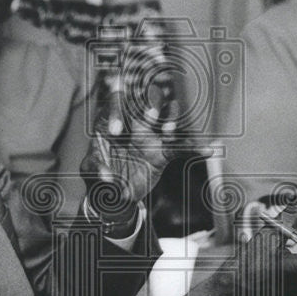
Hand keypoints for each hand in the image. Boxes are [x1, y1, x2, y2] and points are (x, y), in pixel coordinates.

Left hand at [79, 83, 192, 236]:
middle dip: (150, 103)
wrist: (115, 194)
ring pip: (166, 117)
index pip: (115, 104)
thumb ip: (96, 170)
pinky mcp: (163, 151)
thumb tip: (107, 177)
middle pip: (145, 101)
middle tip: (150, 118)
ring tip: (168, 131)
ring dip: (170, 119)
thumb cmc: (99, 175)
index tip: (116, 133)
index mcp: (111, 120)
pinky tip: (206, 151)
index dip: (117, 112)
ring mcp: (150, 135)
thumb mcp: (90, 171)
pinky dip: (193, 148)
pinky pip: (180, 147)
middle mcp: (132, 122)